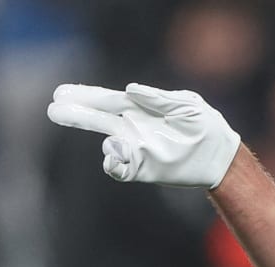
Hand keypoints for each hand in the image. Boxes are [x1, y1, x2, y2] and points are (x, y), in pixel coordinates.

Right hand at [46, 82, 239, 187]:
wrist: (220, 155)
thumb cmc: (204, 125)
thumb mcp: (186, 104)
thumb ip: (158, 97)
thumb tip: (130, 89)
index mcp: (139, 109)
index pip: (107, 101)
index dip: (85, 96)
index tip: (62, 93)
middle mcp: (133, 128)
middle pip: (99, 120)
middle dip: (77, 114)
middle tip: (54, 109)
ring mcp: (137, 149)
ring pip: (108, 143)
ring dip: (101, 138)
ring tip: (104, 133)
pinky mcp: (145, 169)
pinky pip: (121, 169)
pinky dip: (113, 163)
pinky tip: (114, 151)